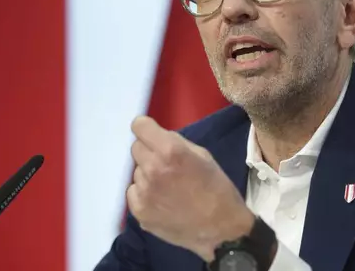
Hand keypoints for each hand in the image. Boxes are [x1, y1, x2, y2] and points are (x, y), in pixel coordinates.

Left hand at [127, 116, 254, 260]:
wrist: (221, 228)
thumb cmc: (217, 188)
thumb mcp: (203, 155)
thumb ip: (176, 143)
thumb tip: (157, 137)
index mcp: (170, 151)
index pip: (139, 126)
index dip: (147, 129)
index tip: (153, 136)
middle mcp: (152, 168)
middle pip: (136, 148)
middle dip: (149, 152)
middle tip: (167, 165)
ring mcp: (143, 192)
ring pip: (137, 171)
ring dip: (148, 174)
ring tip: (169, 188)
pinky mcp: (139, 211)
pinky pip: (134, 192)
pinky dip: (145, 193)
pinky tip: (163, 201)